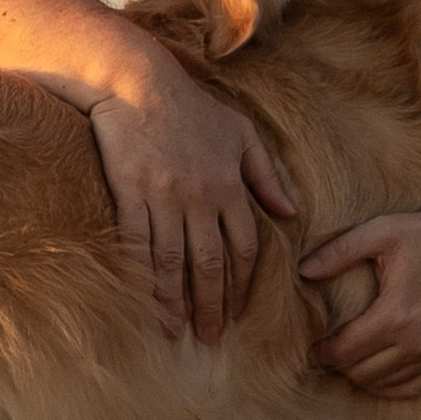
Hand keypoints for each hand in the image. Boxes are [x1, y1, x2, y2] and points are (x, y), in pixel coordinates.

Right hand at [87, 53, 294, 341]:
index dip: (242, 283)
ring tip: (175, 332)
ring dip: (175, 301)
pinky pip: (137, 243)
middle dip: (212, 305)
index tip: (240, 309)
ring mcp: (163, 196)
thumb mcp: (241, 133)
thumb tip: (290, 212)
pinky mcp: (130, 192)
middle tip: (211, 338)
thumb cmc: (191, 107)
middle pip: (210, 264)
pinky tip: (142, 299)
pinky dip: (142, 275)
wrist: (136, 81)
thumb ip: (266, 175)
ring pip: (173, 262)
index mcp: (229, 185)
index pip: (243, 247)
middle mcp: (200, 196)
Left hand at [299, 197, 420, 398]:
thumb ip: (337, 252)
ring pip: (385, 384)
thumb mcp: (379, 232)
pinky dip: (391, 385)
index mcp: (396, 313)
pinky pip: (414, 387)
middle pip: (362, 373)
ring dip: (361, 375)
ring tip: (350, 358)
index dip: (323, 352)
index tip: (313, 345)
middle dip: (339, 364)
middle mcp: (419, 340)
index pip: (346, 351)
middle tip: (329, 350)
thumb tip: (301, 271)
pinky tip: (377, 370)